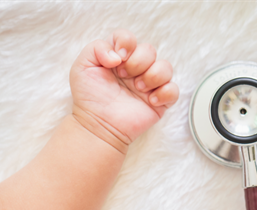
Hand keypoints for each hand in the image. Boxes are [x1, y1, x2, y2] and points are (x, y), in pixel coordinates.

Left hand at [70, 29, 178, 150]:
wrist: (97, 125)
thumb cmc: (89, 98)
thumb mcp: (82, 66)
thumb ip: (97, 48)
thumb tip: (119, 55)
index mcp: (119, 58)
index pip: (129, 38)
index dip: (126, 43)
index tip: (117, 60)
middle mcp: (136, 69)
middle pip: (150, 50)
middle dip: (138, 62)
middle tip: (124, 77)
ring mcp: (149, 85)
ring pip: (166, 67)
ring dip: (152, 76)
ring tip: (138, 89)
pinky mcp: (160, 102)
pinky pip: (174, 90)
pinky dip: (165, 93)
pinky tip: (150, 101)